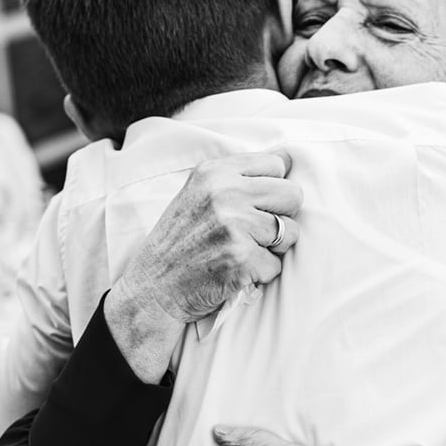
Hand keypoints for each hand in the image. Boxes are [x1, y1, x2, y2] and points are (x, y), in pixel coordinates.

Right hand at [106, 152, 302, 380]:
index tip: (252, 206)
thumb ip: (238, 175)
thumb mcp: (198, 193)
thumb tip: (290, 156)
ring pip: (291, 232)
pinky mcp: (242, 259)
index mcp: (215, 172)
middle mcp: (225, 193)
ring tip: (242, 252)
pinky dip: (260, 274)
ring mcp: (234, 226)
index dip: (271, 189)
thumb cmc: (180, 241)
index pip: (277, 165)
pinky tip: (235, 272)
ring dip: (272, 248)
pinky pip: (277, 266)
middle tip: (255, 232)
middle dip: (282, 215)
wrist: (153, 288)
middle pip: (293, 194)